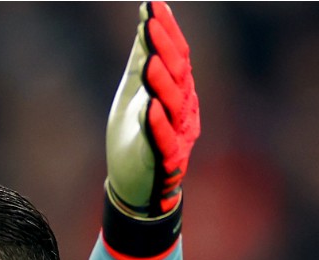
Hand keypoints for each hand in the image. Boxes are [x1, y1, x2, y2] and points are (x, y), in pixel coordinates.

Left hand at [106, 1, 199, 218]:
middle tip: (149, 24)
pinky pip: (164, 142)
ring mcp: (178, 135)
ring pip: (173, 106)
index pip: (177, 55)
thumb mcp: (135, 90)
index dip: (167, 31)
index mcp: (179, 90)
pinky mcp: (165, 162)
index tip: (152, 5)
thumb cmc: (136, 134)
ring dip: (161, 83)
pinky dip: (156, 124)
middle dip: (164, 49)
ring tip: (149, 60)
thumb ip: (142, 57)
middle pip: (178, 76)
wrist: (134, 184)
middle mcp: (184, 109)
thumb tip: (146, 17)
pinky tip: (147, 107)